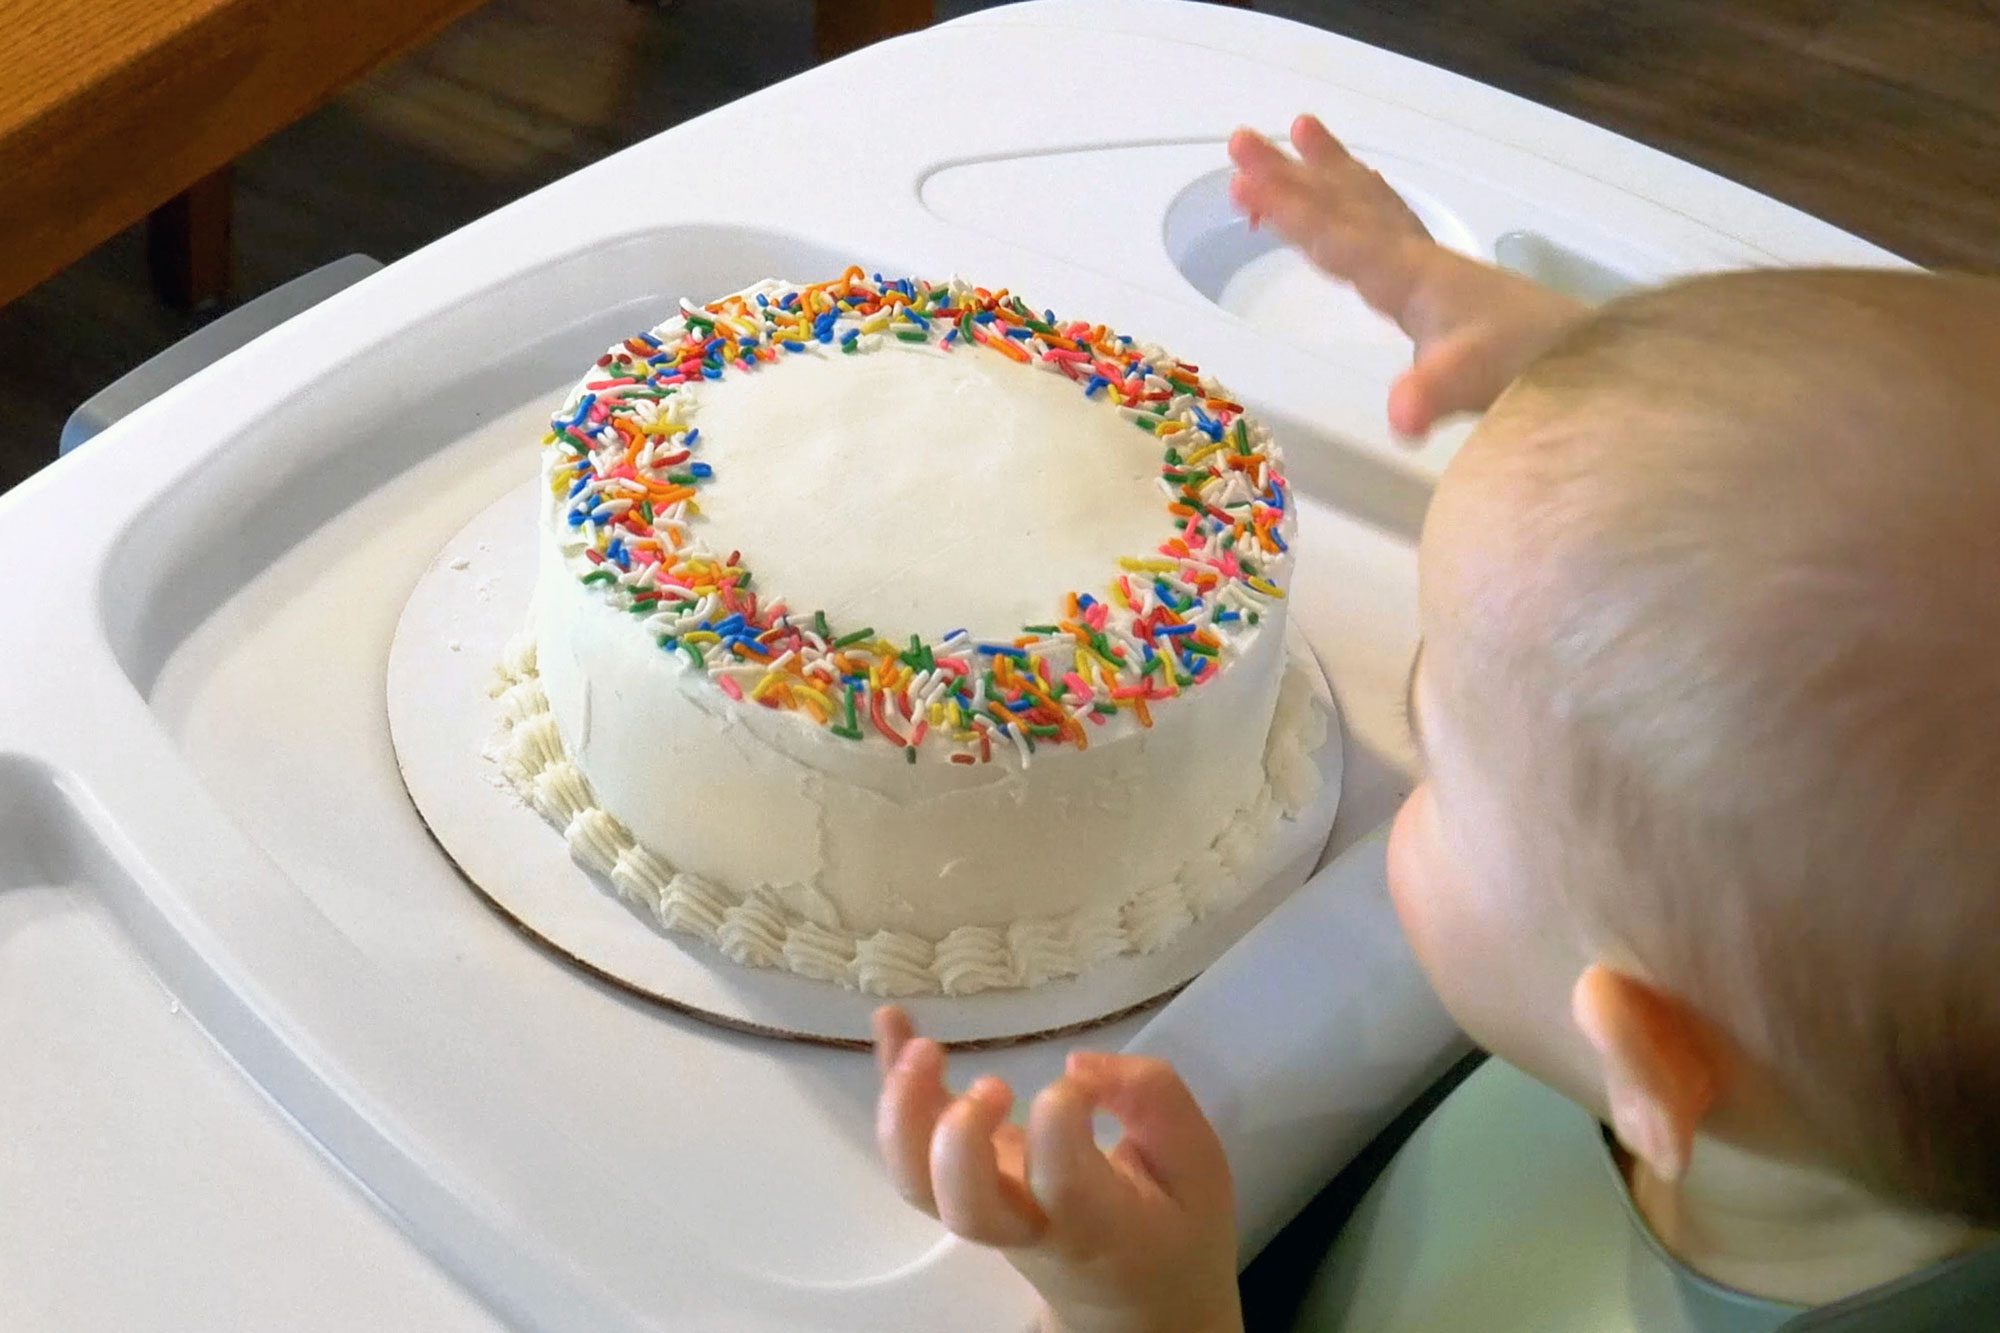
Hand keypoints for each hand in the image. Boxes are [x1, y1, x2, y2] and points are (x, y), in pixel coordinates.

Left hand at [874, 1007, 1242, 1332]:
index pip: (1059, 1177)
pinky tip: (890, 1022)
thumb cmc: (1173, 1231)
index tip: (1082, 1082)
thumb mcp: (1198, 1165)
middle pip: (962, 1204)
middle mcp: (1026, 1226)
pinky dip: (891, 1083)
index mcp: (1097, 1226)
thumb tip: (1076, 1065)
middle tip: (994, 1086)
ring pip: (917, 1184)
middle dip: (959, 1138)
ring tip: (922, 1048)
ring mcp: (983, 1209)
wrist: (1136, 1310)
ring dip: (903, 1112)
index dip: (1061, 1116)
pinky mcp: (962, 1186)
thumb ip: (1151, 1100)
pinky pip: (911, 1146)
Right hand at [1228, 115, 1587, 436]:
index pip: (1339, 239)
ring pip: (1366, 204)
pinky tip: (1352, 193)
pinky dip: (1361, 197)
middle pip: (1342, 207)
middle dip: (1290, 177)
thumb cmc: (1528, 370)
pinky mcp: (1439, 281)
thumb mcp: (1474, 384)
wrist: (1590, 365)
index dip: (1291, 213)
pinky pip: (1386, 221)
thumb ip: (1434, 392)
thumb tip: (1399, 416)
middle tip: (1240, 142)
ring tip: (1295, 131)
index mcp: (1410, 280)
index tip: (1245, 185)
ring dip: (1325, 171)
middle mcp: (1415, 261)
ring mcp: (1429, 267)